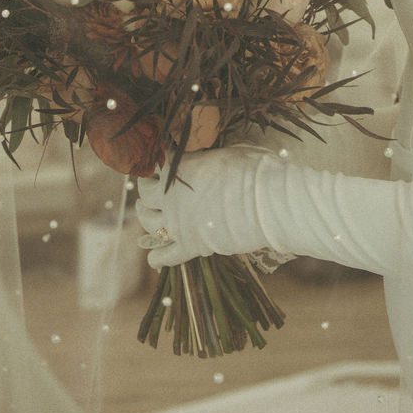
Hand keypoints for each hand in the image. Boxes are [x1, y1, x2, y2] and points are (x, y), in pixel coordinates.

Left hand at [135, 144, 275, 267]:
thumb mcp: (225, 153)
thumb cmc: (252, 169)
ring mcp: (178, 223)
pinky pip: (167, 255)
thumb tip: (204, 159)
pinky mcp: (191, 246)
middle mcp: (171, 197)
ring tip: (146, 213)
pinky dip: (158, 258)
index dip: (157, 163)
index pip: (156, 165)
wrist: (267, 200)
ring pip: (150, 223)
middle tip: (148, 188)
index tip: (160, 162)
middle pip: (146, 194)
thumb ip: (205, 159)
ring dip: (145, 217)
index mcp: (178, 169)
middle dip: (146, 190)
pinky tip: (153, 259)